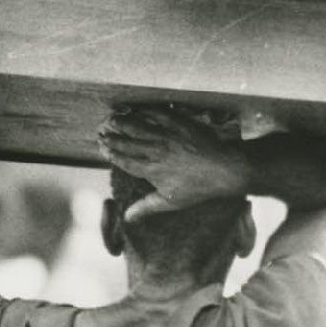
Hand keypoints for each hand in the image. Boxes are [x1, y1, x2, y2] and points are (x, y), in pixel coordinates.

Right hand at [98, 106, 248, 220]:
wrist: (225, 169)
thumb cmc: (198, 188)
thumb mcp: (171, 202)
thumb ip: (146, 207)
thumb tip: (127, 218)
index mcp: (152, 170)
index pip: (124, 160)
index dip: (111, 153)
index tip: (102, 147)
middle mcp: (155, 152)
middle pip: (126, 142)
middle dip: (111, 137)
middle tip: (101, 131)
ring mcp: (167, 136)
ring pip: (137, 127)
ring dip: (122, 122)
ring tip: (111, 118)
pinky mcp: (178, 124)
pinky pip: (156, 114)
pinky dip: (143, 111)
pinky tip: (135, 109)